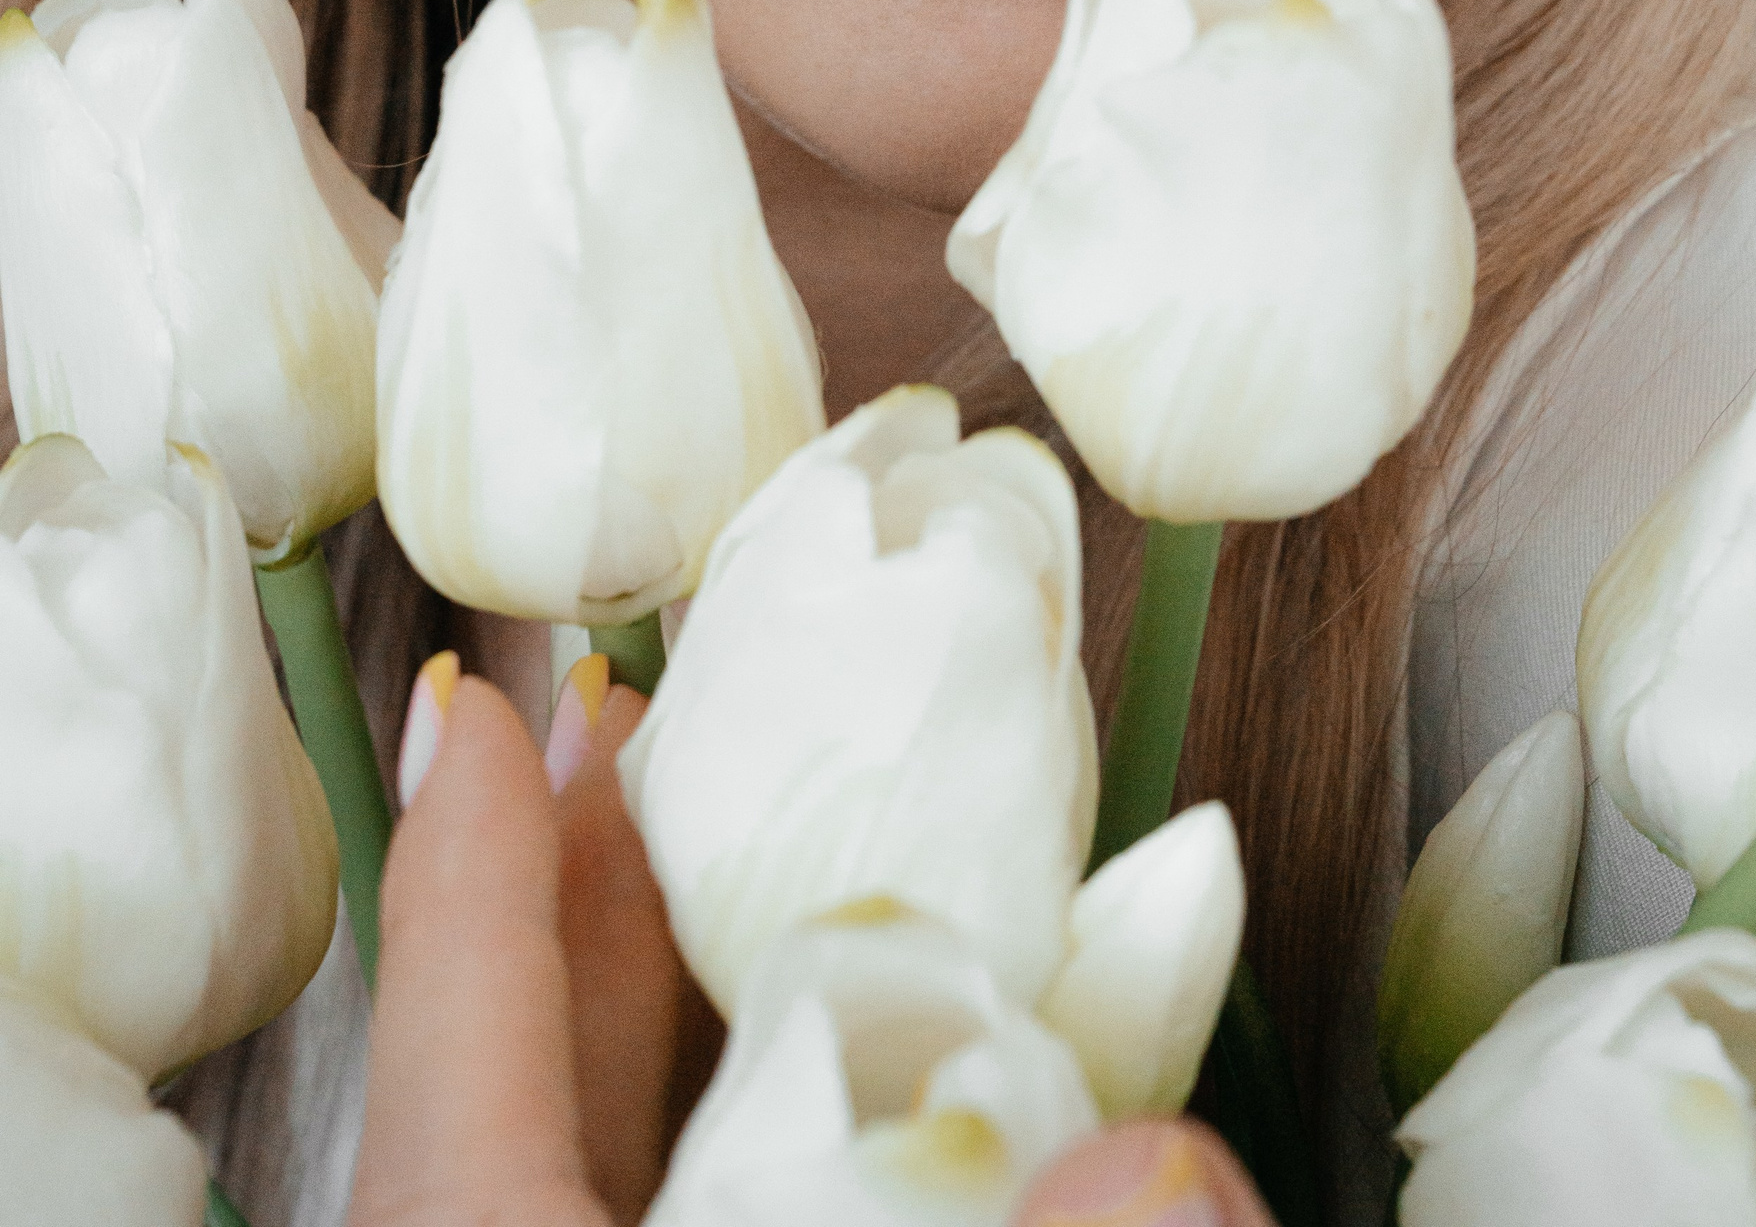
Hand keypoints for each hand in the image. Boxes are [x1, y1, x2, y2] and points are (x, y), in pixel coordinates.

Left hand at [349, 660, 1275, 1226]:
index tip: (486, 699)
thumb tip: (1176, 1165)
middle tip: (653, 726)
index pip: (460, 1012)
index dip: (473, 846)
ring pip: (617, 1158)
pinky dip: (749, 1140)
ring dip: (691, 1021)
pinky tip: (845, 1079)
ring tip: (758, 870)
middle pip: (530, 1068)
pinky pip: (703, 1214)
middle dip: (600, 888)